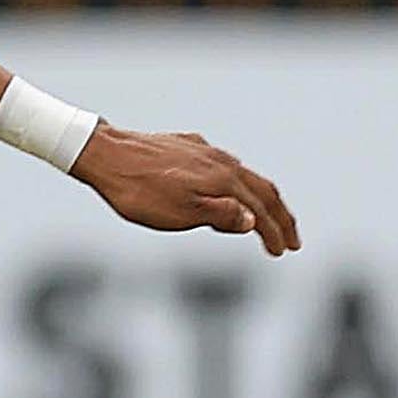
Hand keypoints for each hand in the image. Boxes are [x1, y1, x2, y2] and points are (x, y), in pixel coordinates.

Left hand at [75, 125, 301, 253]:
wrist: (103, 154)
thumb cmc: (139, 191)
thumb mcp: (179, 213)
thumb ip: (219, 215)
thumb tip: (253, 221)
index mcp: (224, 180)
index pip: (260, 210)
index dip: (275, 233)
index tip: (283, 252)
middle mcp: (221, 162)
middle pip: (263, 190)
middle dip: (282, 216)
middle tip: (293, 240)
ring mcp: (205, 151)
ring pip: (244, 175)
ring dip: (261, 198)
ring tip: (267, 216)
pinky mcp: (187, 146)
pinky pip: (223, 165)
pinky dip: (237, 182)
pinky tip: (229, 187)